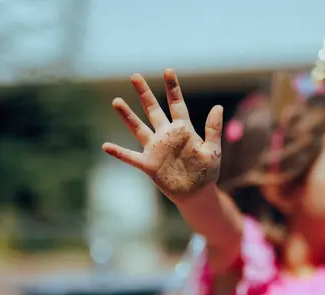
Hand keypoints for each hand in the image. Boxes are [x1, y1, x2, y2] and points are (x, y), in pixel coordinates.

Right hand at [102, 69, 222, 200]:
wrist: (197, 193)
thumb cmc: (207, 172)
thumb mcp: (213, 150)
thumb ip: (213, 129)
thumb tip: (218, 106)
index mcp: (183, 129)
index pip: (176, 104)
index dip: (172, 88)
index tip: (168, 71)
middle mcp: (166, 135)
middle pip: (153, 110)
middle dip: (144, 93)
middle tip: (135, 76)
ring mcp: (155, 149)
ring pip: (138, 128)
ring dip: (128, 116)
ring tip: (117, 101)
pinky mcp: (148, 164)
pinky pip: (131, 157)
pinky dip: (119, 152)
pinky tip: (106, 146)